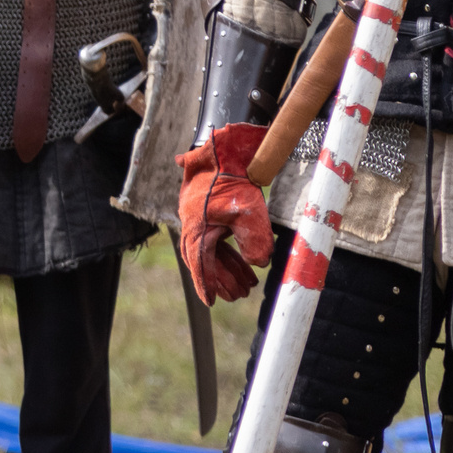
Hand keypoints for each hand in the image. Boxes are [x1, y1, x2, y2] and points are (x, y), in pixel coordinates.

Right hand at [177, 124, 273, 303]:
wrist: (225, 150)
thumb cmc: (233, 179)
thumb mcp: (248, 212)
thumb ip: (254, 241)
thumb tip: (259, 263)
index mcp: (196, 228)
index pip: (199, 264)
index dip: (206, 284)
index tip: (212, 302)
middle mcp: (193, 225)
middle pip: (204, 260)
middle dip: (220, 280)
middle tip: (238, 296)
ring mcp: (200, 218)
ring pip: (211, 251)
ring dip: (228, 268)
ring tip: (247, 283)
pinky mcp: (209, 212)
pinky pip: (215, 239)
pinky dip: (228, 253)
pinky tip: (245, 260)